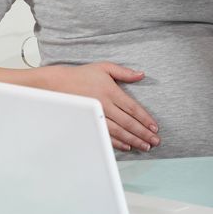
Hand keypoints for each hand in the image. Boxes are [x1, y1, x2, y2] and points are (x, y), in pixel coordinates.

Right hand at [45, 62, 159, 151]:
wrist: (57, 84)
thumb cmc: (82, 75)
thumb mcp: (105, 67)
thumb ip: (124, 72)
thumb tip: (141, 75)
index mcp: (111, 91)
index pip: (132, 108)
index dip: (145, 119)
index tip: (154, 127)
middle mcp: (104, 105)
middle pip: (128, 123)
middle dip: (143, 133)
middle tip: (155, 141)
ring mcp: (96, 115)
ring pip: (118, 132)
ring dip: (133, 140)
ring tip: (145, 146)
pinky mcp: (89, 122)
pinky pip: (105, 135)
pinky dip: (117, 143)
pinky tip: (127, 146)